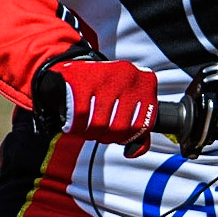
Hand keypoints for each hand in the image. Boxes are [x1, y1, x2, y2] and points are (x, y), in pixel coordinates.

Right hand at [33, 58, 157, 156]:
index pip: (144, 124)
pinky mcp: (83, 81)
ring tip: (86, 129)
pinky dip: (76, 127)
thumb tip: (134, 151)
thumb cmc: (104, 87)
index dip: (129, 137)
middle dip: (108, 137)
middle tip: (99, 133)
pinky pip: (81, 116)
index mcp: (144, 81)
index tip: (118, 135)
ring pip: (101, 124)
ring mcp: (106, 78)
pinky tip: (74, 125)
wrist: (72, 65)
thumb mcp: (128, 98)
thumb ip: (138, 124)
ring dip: (90, 134)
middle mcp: (128, 76)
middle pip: (121, 127)